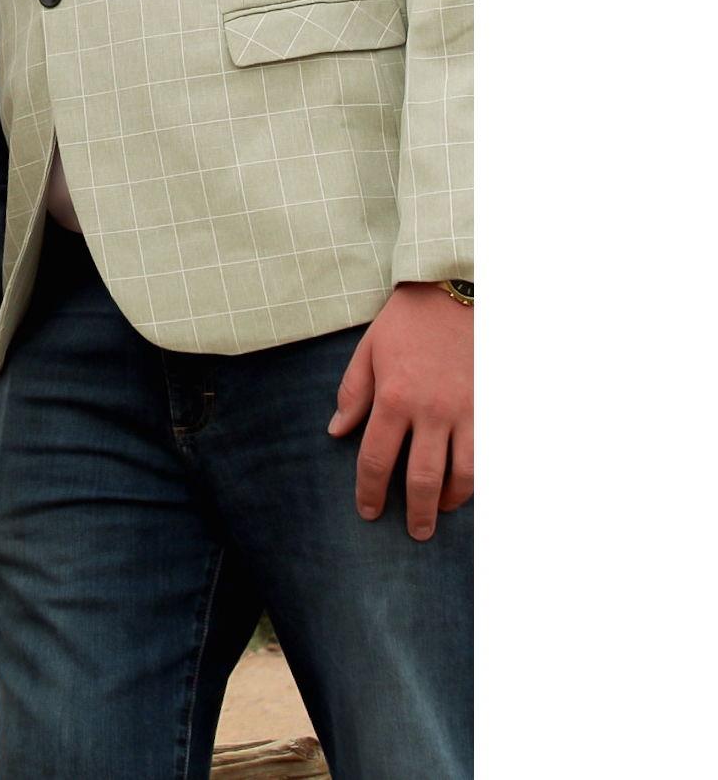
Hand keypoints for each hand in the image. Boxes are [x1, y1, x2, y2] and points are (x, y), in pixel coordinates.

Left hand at [328, 283, 472, 540]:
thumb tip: (337, 432)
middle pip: (422, 477)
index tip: (368, 511)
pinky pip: (485, 455)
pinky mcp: (489, 407)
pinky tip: (466, 485)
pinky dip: (477, 477)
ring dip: (450, 500)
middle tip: (414, 533)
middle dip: (416, 512)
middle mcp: (431, 411)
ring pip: (462, 474)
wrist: (452, 293)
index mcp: (393, 397)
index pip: (377, 458)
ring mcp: (465, 412)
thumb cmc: (405, 323)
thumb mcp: (368, 351)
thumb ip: (352, 394)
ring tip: (440, 512)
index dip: (370, 490)